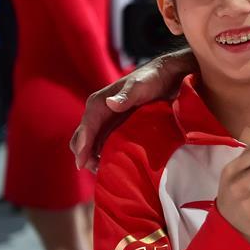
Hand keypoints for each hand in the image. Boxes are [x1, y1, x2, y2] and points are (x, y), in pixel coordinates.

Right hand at [70, 49, 196, 171]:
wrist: (166, 76)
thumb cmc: (152, 79)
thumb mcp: (140, 86)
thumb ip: (126, 95)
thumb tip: (110, 104)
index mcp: (99, 103)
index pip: (86, 127)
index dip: (83, 146)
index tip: (83, 163)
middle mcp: (99, 112)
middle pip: (83, 138)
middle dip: (84, 154)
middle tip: (93, 171)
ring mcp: (107, 120)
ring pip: (92, 143)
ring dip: (93, 157)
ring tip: (102, 173)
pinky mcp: (117, 126)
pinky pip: (104, 143)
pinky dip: (103, 154)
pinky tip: (110, 165)